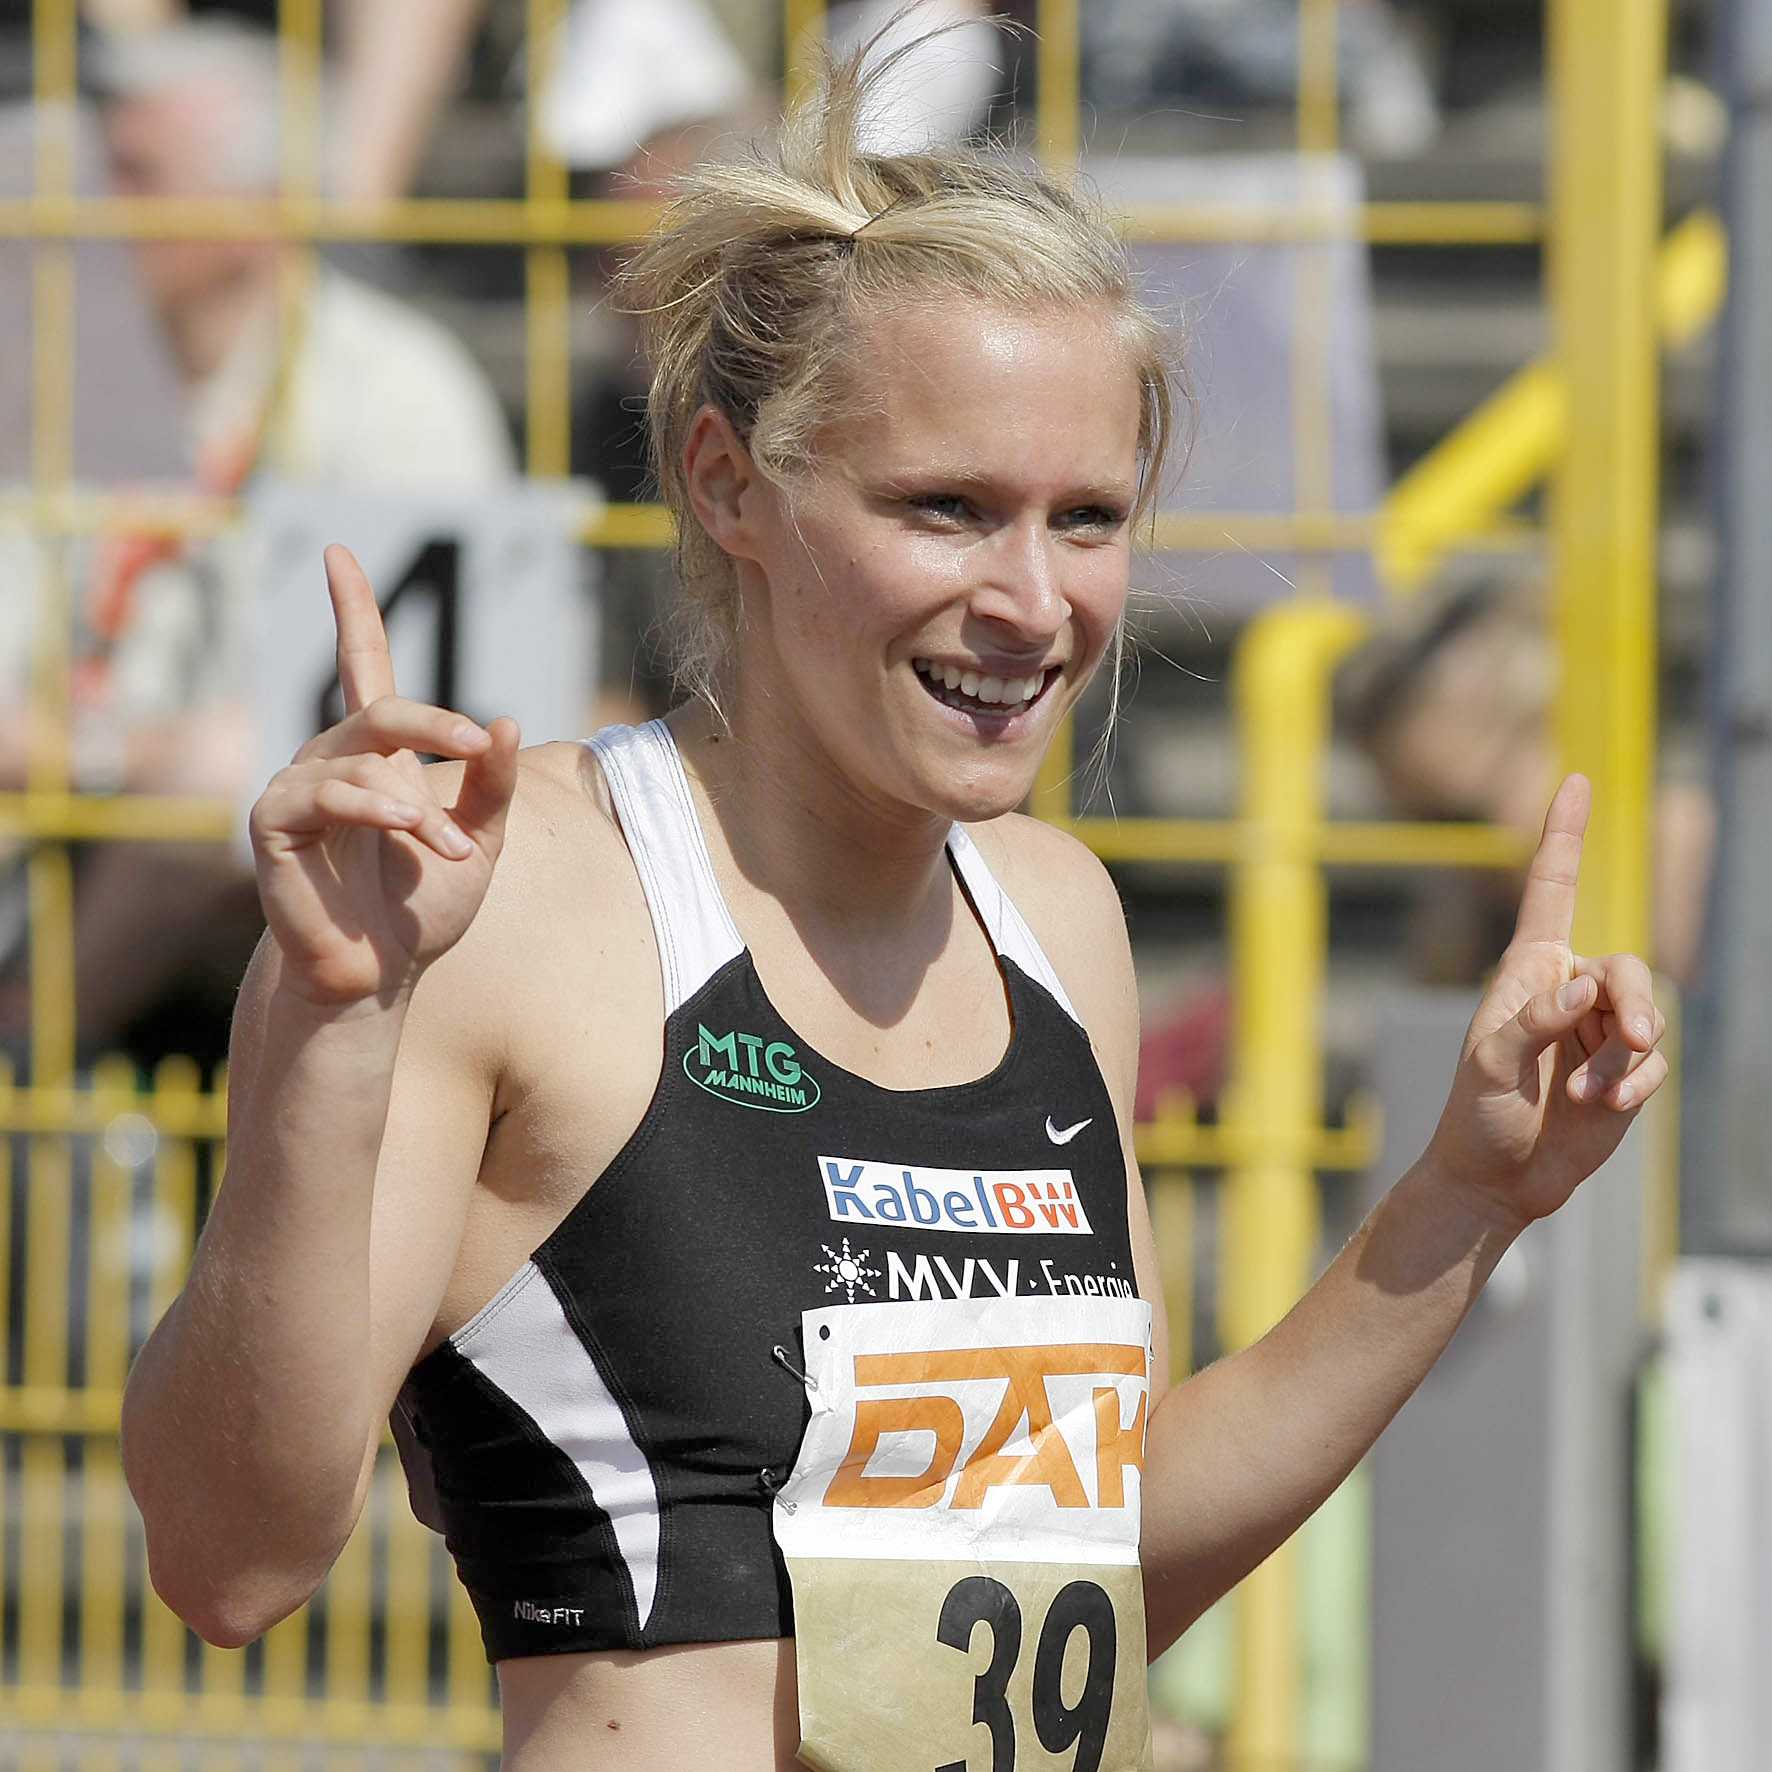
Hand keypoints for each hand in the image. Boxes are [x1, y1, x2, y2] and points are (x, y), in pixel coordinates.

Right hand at [248, 545, 520, 1006]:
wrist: (381, 976)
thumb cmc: (423, 908)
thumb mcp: (482, 841)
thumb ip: (493, 783)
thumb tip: (504, 719)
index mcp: (380, 755)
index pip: (360, 665)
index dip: (351, 610)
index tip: (339, 553)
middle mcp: (334, 761)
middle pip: (380, 707)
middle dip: (433, 724)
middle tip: (474, 744)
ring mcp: (299, 791)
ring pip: (361, 760)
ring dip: (416, 804)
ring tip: (450, 848)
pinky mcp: (275, 827)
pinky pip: (318, 794)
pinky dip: (369, 806)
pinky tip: (404, 827)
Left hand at [1424, 774, 1667, 1232]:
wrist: (1498, 1178)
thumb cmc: (1477, 1113)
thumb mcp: (1490, 1063)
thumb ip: (1535, 1021)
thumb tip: (1584, 988)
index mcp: (1528, 969)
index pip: (1553, 889)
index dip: (1563, 835)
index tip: (1575, 779)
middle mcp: (1568, 990)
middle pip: (1626, 967)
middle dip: (1634, 1002)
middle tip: (1635, 1041)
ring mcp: (1599, 1030)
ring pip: (1646, 1012)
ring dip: (1629, 1056)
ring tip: (1595, 1095)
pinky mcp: (1624, 1071)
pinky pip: (1651, 1062)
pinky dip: (1636, 1084)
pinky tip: (1606, 1108)